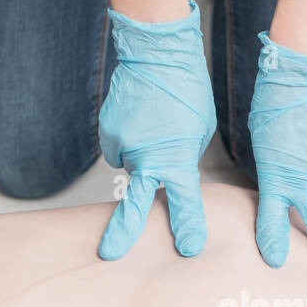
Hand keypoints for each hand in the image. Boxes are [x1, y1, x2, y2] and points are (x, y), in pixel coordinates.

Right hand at [97, 0, 216, 260]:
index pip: (183, 199)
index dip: (187, 225)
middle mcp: (146, 155)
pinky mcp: (107, 130)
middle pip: (134, 203)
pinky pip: (118, 148)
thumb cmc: (187, 91)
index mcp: (176, 156)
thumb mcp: (200, 131)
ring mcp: (123, 143)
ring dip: (140, 156)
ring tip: (153, 128)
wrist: (157, 51)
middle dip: (122, 231)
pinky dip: (128, 141)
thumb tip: (169, 172)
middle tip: (109, 254)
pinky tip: (138, 121)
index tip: (189, 248)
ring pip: (129, 165)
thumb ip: (183, 158)